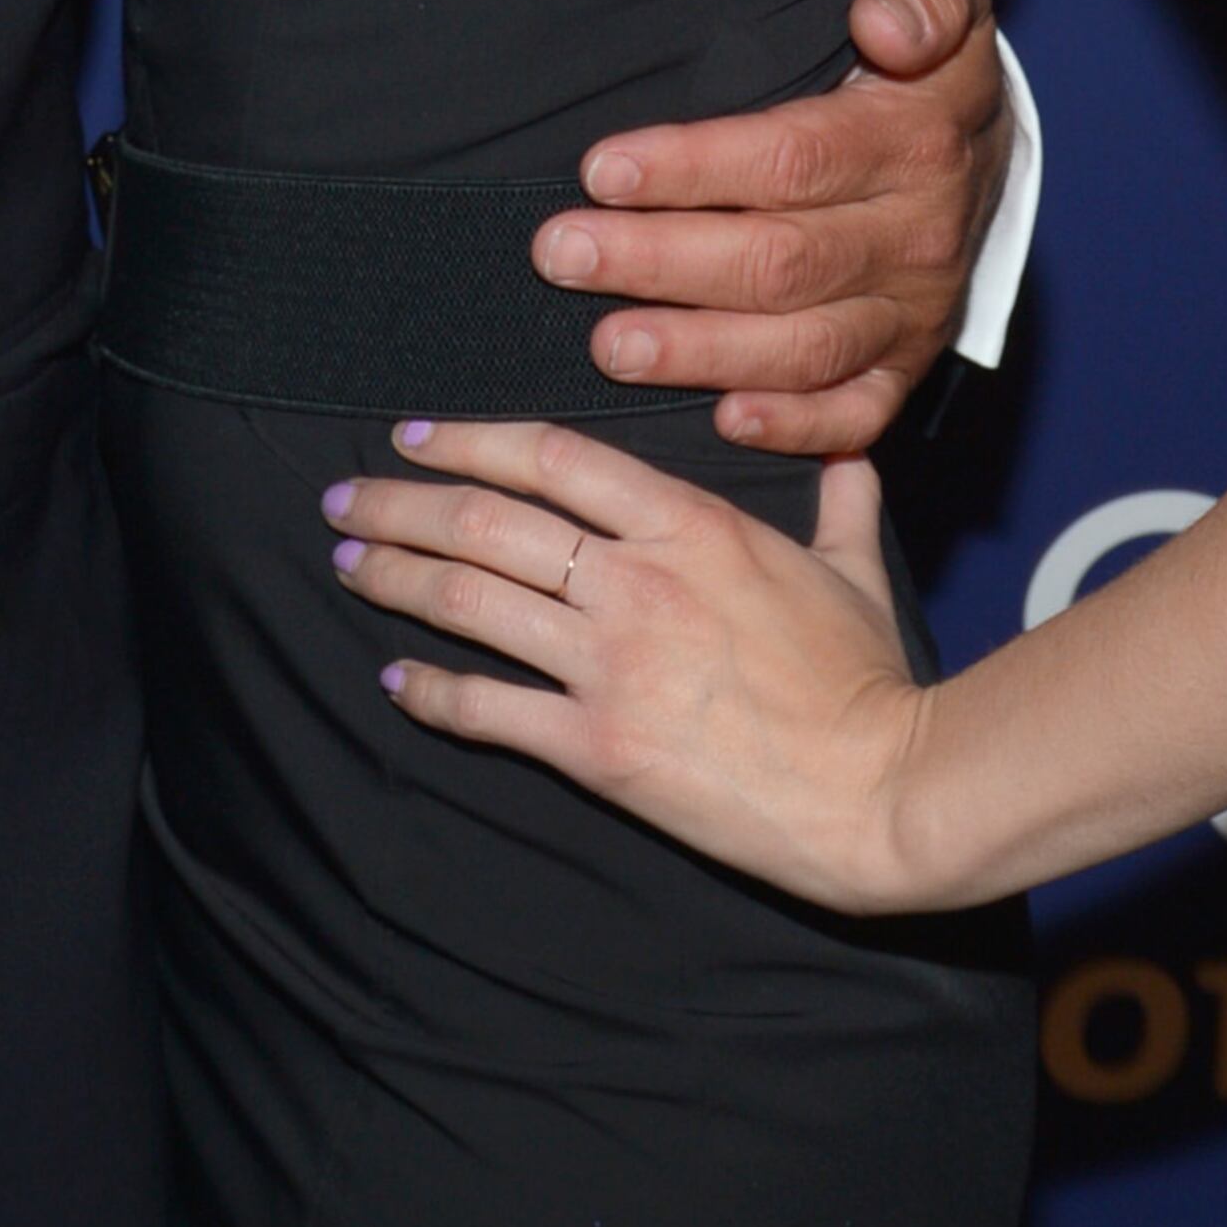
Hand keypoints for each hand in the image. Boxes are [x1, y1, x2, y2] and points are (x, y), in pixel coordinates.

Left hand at [328, 418, 942, 910]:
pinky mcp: (596, 745)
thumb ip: (840, 506)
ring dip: (394, 577)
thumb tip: (852, 461)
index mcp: (689, 524)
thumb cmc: (869, 680)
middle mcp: (634, 580)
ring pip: (468, 600)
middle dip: (400, 504)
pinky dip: (429, 692)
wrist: (879, 789)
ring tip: (349, 564)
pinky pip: (486, 708)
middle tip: (347, 498)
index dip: (469, 440)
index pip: (549, 456)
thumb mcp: (855, 572)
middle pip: (485, 520)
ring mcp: (609, 663)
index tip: (416, 437)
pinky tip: (397, 680)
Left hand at [532, 0, 1011, 452]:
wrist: (986, 153)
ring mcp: (914, 312)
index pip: (791, 159)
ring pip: (803, 347)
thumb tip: (882, 21)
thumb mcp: (945, 6)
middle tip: (562, 254)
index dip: (691, 168)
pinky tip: (721, 421)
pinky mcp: (908, 366)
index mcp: (914, 142)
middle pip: (778, 260)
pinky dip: (793, 427)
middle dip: (659, 261)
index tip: (599, 170)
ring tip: (607, 345)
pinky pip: (856, 413)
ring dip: (700, 351)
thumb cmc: (923, 71)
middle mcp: (917, 237)